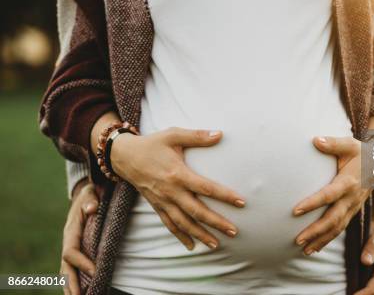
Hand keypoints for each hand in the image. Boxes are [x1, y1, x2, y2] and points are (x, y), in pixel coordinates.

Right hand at [61, 180, 97, 294]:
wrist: (86, 194)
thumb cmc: (91, 194)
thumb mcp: (91, 192)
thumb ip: (91, 200)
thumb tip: (92, 209)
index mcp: (71, 231)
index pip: (72, 251)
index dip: (82, 262)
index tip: (95, 272)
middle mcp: (68, 242)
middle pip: (66, 267)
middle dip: (71, 284)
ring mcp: (70, 247)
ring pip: (66, 271)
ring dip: (70, 287)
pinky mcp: (76, 250)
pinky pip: (72, 269)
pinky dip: (73, 282)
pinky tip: (79, 292)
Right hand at [111, 127, 245, 249]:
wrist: (124, 156)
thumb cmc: (152, 144)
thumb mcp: (174, 135)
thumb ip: (197, 136)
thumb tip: (220, 134)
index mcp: (178, 174)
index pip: (206, 188)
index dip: (225, 196)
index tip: (241, 202)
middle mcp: (171, 191)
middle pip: (197, 211)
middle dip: (216, 223)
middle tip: (234, 231)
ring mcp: (163, 201)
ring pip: (184, 223)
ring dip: (200, 234)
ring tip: (216, 244)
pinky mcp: (157, 206)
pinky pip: (170, 225)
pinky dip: (181, 236)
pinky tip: (192, 246)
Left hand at [293, 136, 370, 254]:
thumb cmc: (360, 152)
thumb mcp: (349, 144)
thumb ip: (332, 143)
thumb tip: (315, 140)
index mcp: (349, 181)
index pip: (329, 195)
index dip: (313, 203)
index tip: (295, 210)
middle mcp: (352, 198)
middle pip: (333, 218)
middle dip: (316, 231)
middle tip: (297, 239)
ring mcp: (353, 207)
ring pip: (337, 228)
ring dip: (320, 240)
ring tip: (303, 250)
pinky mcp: (352, 212)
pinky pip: (340, 229)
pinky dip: (327, 240)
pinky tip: (314, 248)